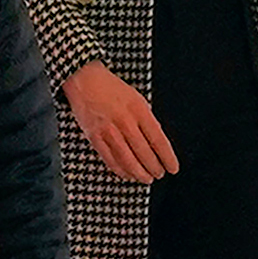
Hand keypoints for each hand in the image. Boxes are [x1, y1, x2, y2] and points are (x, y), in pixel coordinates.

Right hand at [62, 60, 178, 182]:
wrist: (84, 80)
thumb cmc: (111, 88)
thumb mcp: (136, 98)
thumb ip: (146, 119)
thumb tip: (156, 142)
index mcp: (139, 110)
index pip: (159, 140)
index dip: (167, 158)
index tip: (173, 168)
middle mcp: (125, 121)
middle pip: (145, 153)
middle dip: (155, 168)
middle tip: (159, 174)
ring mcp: (109, 130)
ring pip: (128, 160)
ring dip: (139, 173)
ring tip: (146, 179)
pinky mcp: (94, 137)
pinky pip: (110, 159)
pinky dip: (121, 170)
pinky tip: (127, 174)